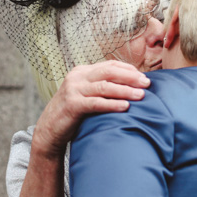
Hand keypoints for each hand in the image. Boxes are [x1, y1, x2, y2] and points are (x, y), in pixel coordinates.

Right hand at [31, 60, 150, 159]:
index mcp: (82, 72)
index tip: (143, 77)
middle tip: (147, 84)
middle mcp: (77, 77)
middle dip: (130, 77)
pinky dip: (112, 104)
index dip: (128, 70)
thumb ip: (101, 87)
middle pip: (109, 72)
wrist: (49, 131)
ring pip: (104, 87)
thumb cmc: (73, 114)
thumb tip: (130, 86)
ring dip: (125, 90)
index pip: (109, 65)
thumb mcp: (86, 95)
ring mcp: (73, 90)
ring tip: (141, 95)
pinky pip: (96, 103)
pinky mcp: (72, 105)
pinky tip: (125, 107)